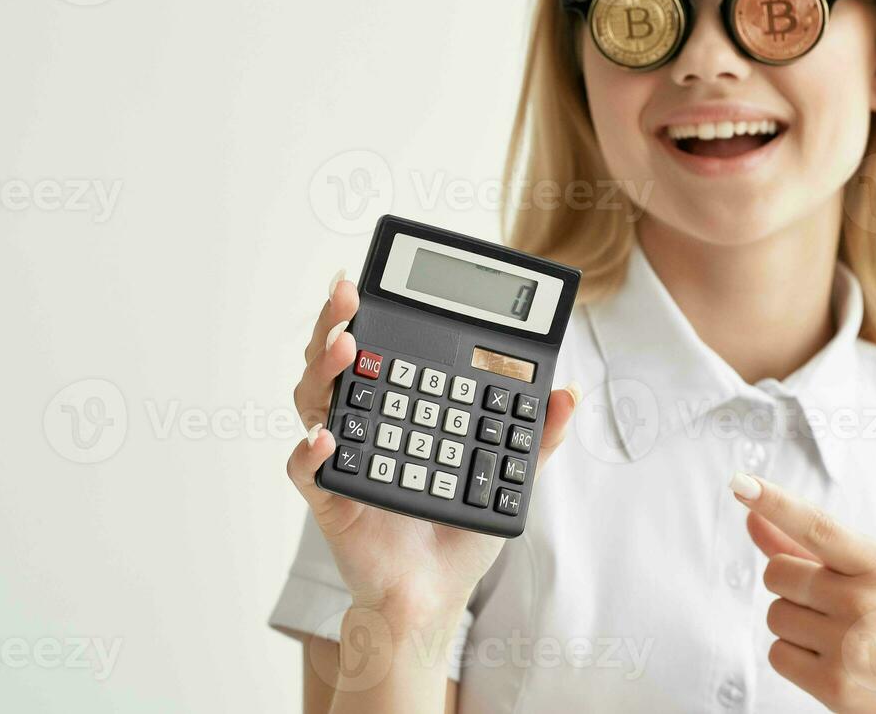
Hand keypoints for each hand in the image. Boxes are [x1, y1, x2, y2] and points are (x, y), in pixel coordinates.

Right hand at [285, 270, 578, 630]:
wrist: (434, 597)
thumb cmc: (459, 534)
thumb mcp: (506, 478)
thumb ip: (536, 438)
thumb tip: (568, 393)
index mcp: (399, 407)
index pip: (379, 348)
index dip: (369, 313)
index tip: (370, 278)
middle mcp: (365, 422)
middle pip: (335, 361)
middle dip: (335, 321)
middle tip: (346, 294)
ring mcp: (345, 455)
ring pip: (314, 401)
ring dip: (324, 369)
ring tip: (344, 347)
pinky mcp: (331, 498)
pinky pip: (308, 471)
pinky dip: (311, 452)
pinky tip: (328, 438)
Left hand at [731, 473, 875, 713]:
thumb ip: (809, 547)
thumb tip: (751, 516)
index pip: (817, 527)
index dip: (776, 502)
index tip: (742, 484)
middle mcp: (864, 601)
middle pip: (777, 574)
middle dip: (791, 586)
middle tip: (830, 605)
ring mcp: (849, 645)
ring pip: (775, 615)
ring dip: (795, 625)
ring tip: (841, 638)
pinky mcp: (835, 685)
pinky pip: (777, 654)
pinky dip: (794, 658)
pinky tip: (832, 662)